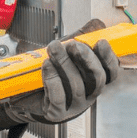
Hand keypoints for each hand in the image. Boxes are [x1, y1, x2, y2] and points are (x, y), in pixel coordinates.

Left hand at [0, 19, 119, 128]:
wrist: (25, 94)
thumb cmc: (51, 72)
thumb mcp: (67, 53)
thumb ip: (83, 38)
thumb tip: (96, 24)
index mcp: (93, 80)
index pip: (111, 72)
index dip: (109, 58)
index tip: (100, 42)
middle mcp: (88, 95)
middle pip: (97, 79)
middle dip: (86, 59)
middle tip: (73, 44)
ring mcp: (74, 106)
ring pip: (76, 86)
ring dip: (64, 64)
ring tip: (54, 49)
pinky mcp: (57, 112)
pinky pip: (59, 97)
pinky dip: (53, 79)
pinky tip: (47, 66)